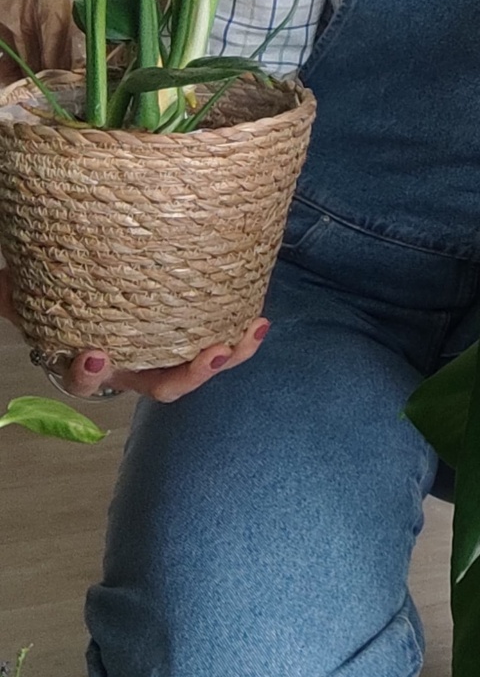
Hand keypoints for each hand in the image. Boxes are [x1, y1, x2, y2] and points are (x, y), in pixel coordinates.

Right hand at [0, 268, 269, 403]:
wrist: (101, 292)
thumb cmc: (67, 298)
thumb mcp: (37, 297)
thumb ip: (15, 292)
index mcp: (95, 361)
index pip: (88, 379)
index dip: (90, 373)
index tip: (95, 354)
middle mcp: (136, 367)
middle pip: (164, 384)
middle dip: (189, 375)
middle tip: (208, 355)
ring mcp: (168, 354)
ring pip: (200, 368)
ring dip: (226, 357)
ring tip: (247, 335)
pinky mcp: (194, 334)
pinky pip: (220, 343)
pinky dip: (241, 337)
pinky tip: (258, 322)